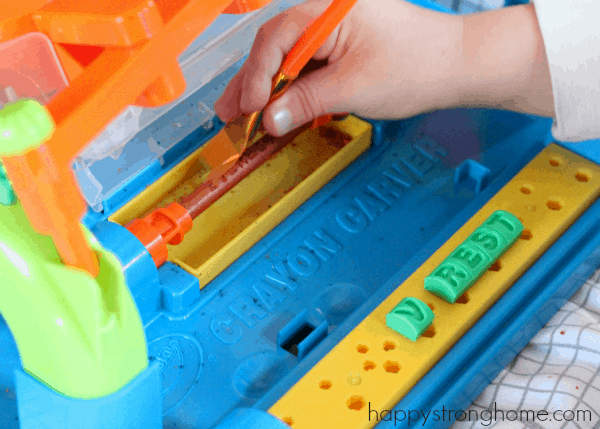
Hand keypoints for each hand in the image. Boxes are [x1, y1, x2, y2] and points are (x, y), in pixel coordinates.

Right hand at [215, 0, 464, 135]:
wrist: (456, 67)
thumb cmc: (416, 66)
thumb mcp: (353, 88)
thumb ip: (306, 102)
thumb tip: (271, 119)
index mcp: (328, 11)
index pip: (275, 40)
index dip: (256, 77)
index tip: (248, 108)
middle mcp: (327, 14)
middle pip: (275, 47)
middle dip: (251, 83)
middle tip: (229, 112)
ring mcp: (334, 30)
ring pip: (288, 58)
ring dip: (268, 88)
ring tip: (243, 113)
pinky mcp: (342, 47)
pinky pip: (308, 66)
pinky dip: (292, 88)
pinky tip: (277, 107)